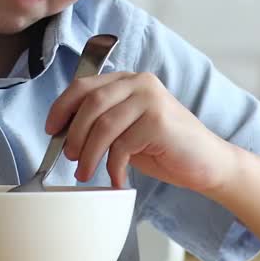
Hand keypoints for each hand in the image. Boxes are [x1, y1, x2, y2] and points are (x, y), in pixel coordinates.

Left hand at [45, 71, 236, 193]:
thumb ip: (103, 122)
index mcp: (128, 80)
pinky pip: (122, 145)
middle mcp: (140, 83)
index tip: (52, 130)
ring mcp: (151, 99)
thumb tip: (64, 133)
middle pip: (90, 103)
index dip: (61, 107)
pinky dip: (114, 168)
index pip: (83, 85)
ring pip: (103, 125)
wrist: (208, 163)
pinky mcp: (158, 122)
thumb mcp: (127, 129)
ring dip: (89, 154)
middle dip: (74, 135)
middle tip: (70, 157)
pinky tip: (118, 180)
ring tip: (86, 173)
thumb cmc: (165, 148)